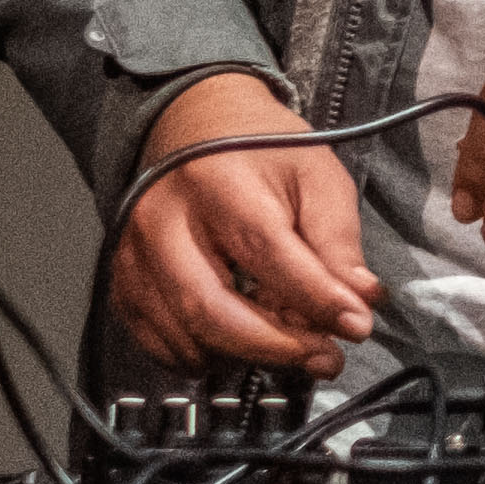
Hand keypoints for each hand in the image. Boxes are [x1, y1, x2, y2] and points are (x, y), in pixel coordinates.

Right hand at [110, 70, 378, 370]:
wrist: (193, 125)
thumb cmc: (259, 151)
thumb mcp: (316, 174)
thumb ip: (338, 240)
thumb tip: (361, 302)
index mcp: (218, 183)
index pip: (267, 253)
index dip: (316, 298)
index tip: (357, 325)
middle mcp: (164, 222)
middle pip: (211, 309)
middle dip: (277, 346)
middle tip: (327, 358)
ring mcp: (135, 257)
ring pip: (186, 336)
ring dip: (246, 357)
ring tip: (292, 346)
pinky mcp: (124, 284)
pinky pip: (160, 343)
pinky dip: (207, 357)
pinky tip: (243, 343)